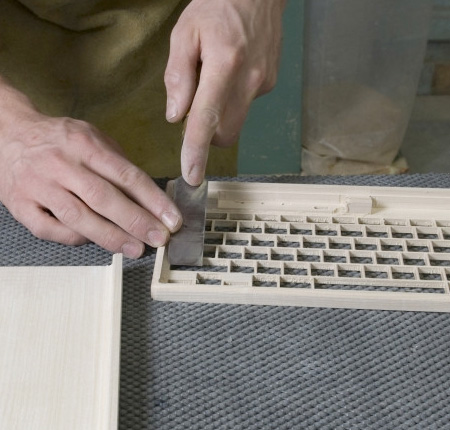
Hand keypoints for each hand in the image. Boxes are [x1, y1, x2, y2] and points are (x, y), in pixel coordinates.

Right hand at [0, 82, 181, 258]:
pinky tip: (94, 242)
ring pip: (78, 217)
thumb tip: (149, 197)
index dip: (152, 200)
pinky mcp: (20, 206)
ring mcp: (38, 186)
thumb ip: (118, 163)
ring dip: (111, 237)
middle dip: (136, 222)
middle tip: (159, 239)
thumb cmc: (60, 139)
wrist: (9, 134)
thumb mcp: (93, 137)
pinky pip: (51, 230)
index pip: (125, 175)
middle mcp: (60, 164)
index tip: (172, 219)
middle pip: (103, 198)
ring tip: (136, 249)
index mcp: (84, 144)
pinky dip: (75, 239)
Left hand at [165, 0, 285, 184]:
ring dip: (220, 116)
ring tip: (215, 80)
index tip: (192, 175)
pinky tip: (231, 72)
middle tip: (195, 107)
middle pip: (225, 133)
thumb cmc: (217, 6)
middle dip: (207, 135)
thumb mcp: (184, 32)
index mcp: (225, 63)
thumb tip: (176, 115)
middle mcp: (249, 79)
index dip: (197, 150)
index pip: (207, 117)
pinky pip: (245, 106)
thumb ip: (178, 76)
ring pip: (236, 123)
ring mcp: (264, 84)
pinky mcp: (271, 84)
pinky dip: (232, 100)